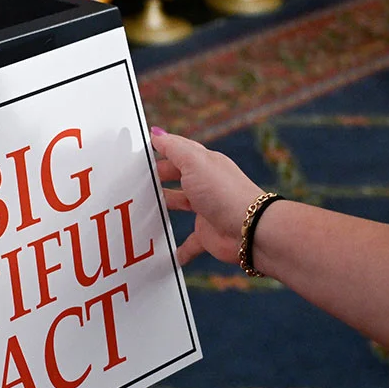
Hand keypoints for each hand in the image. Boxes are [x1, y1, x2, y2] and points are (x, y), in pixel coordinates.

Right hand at [150, 129, 264, 264]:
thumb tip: (156, 133)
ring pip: (181, 204)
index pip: (179, 152)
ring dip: (166, 206)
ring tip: (145, 207)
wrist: (250, 229)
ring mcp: (206, 210)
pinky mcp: (207, 234)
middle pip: (179, 177)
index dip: (161, 149)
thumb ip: (173, 148)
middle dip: (160, 176)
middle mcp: (206, 185)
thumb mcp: (195, 162)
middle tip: (138, 177)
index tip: (141, 151)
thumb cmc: (223, 193)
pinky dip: (181, 248)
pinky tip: (170, 254)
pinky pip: (191, 243)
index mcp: (205, 164)